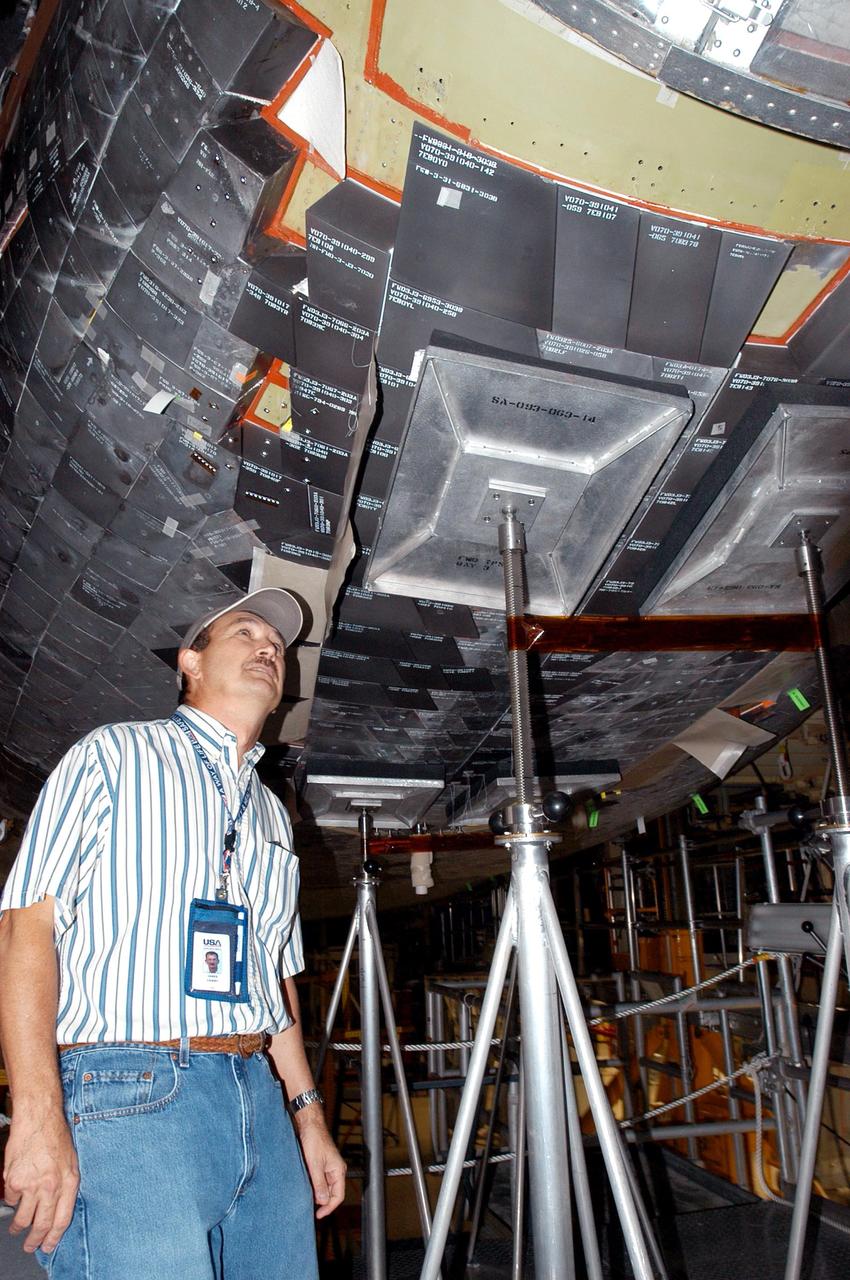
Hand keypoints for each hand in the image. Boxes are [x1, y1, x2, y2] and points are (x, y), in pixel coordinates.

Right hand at [4, 1106, 78, 1253]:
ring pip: (23, 1217)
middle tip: (30, 1246)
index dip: (54, 1237)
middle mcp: (50, 1186)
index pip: (62, 1219)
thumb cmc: (56, 1136)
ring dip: (19, 1226)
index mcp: (68, 1182)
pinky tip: (16, 1193)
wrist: (39, 1118)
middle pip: (42, 1223)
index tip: (48, 1246)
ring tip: (18, 1228)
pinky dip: (12, 1200)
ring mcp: (31, 1185)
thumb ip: (66, 1185)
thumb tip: (61, 1206)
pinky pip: (11, 1199)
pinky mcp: (14, 1180)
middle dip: (34, 1240)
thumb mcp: (71, 1161)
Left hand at [294, 1110, 346, 1218]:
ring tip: (305, 1198)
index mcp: (338, 1170)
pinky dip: (313, 1185)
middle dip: (322, 1202)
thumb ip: (319, 1183)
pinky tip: (305, 1187)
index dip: (329, 1207)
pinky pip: (319, 1180)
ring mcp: (328, 1167)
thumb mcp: (315, 1164)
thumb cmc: (314, 1140)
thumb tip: (323, 1201)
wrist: (309, 1124)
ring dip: (316, 1193)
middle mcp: (335, 1170)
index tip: (318, 1215)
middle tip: (309, 1209)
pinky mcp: (321, 1164)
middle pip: (332, 1193)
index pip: (338, 1196)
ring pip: (324, 1187)